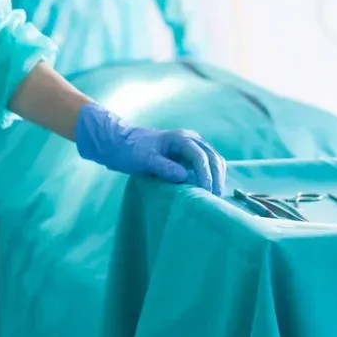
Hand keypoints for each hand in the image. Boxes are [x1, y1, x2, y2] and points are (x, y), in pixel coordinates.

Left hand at [75, 103, 226, 192]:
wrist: (120, 144)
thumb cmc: (131, 150)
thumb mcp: (144, 160)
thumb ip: (164, 167)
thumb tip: (184, 177)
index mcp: (181, 138)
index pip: (200, 157)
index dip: (205, 175)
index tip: (206, 192)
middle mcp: (191, 140)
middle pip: (213, 158)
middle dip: (216, 178)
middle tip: (214, 198)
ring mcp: (192, 147)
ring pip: (213, 161)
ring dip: (216, 177)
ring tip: (214, 197)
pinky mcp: (189, 156)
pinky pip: (206, 165)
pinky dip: (211, 176)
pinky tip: (209, 191)